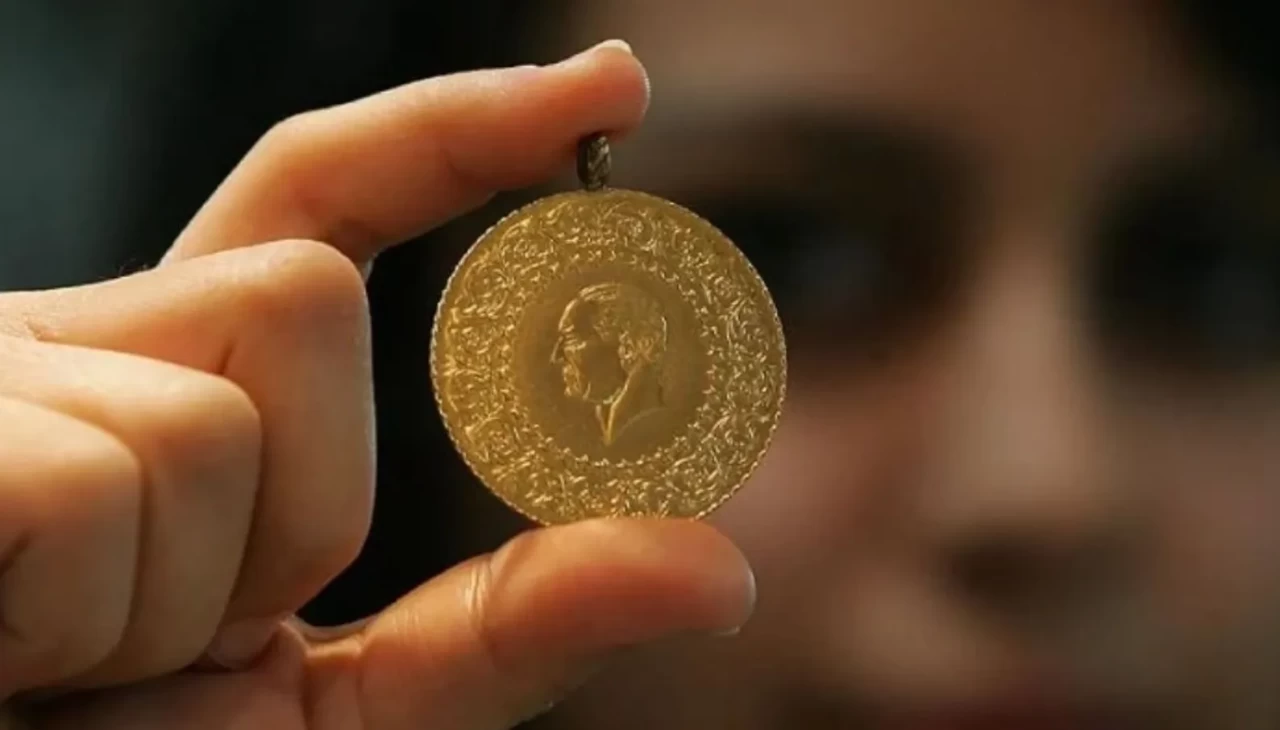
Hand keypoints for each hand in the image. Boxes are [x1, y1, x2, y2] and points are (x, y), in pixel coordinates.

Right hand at [0, 40, 754, 729]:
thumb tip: (719, 573)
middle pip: (309, 293)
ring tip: (67, 663)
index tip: (612, 90)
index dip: (462, 135)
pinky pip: (114, 480)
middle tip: (175, 630)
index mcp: (169, 380)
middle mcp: (82, 337)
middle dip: (297, 500)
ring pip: (225, 404)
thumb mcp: (343, 713)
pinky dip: (87, 615)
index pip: (322, 203)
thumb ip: (508, 632)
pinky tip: (2, 650)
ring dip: (184, 593)